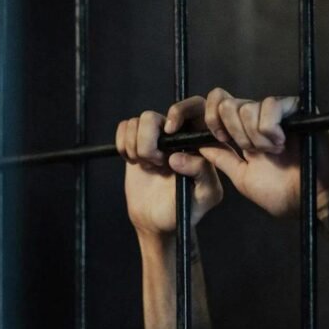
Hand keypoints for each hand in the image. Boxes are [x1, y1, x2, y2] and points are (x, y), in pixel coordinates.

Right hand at [116, 96, 222, 237]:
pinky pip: (124, 127)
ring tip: (149, 166)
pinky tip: (135, 162)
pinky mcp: (135, 142)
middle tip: (157, 163)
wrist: (157, 222)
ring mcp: (154, 137)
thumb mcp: (204, 195)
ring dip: (137, 147)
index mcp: (199, 141)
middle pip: (154, 115)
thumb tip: (177, 157)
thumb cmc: (185, 210)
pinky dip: (124, 145)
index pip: (196, 106)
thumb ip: (202, 173)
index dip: (179, 111)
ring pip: (137, 121)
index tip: (170, 131)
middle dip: (149, 140)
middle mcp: (177, 134)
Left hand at [190, 88, 328, 217]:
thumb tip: (198, 145)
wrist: (317, 199)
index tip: (220, 139)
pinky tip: (283, 143)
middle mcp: (255, 119)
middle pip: (225, 104)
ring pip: (246, 107)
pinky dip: (270, 129)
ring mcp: (275, 112)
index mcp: (239, 134)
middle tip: (253, 152)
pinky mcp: (295, 107)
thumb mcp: (243, 178)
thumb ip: (222, 159)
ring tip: (274, 152)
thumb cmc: (285, 193)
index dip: (209, 119)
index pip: (215, 107)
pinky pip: (270, 105)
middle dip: (233, 132)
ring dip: (255, 137)